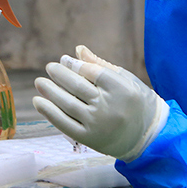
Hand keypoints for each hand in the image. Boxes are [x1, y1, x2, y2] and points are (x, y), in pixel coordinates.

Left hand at [33, 45, 168, 161]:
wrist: (148, 137)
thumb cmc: (136, 103)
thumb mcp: (126, 80)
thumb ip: (100, 65)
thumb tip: (78, 49)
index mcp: (121, 89)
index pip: (92, 73)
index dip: (75, 65)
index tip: (64, 59)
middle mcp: (109, 107)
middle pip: (77, 87)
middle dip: (60, 74)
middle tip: (49, 67)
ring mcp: (98, 124)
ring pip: (68, 104)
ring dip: (50, 91)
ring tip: (40, 82)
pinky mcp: (89, 138)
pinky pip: (64, 124)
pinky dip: (49, 112)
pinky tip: (38, 101)